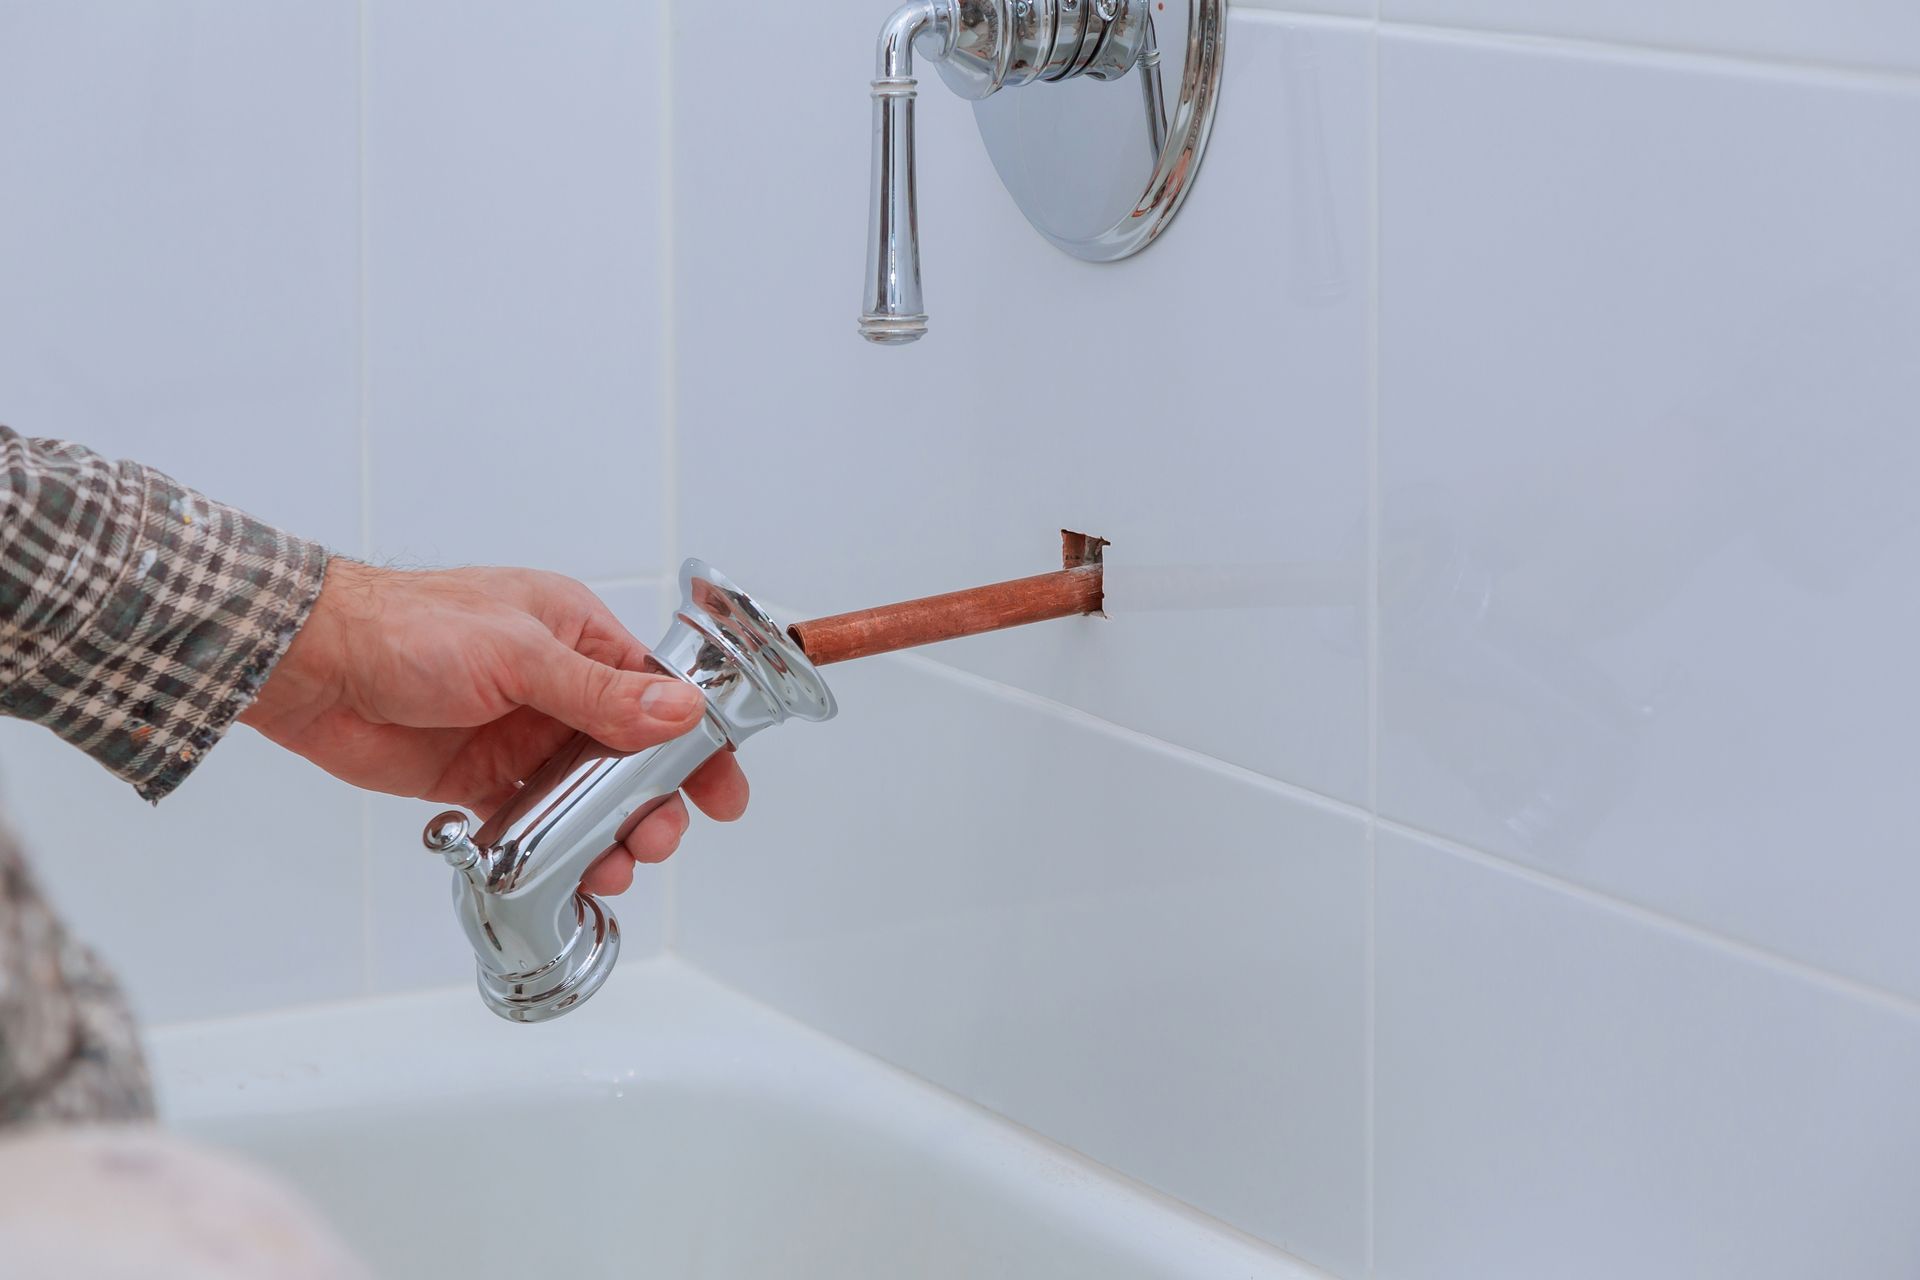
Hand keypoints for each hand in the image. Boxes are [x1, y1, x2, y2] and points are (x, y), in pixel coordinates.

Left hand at [240, 559, 745, 894]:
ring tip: (614, 868)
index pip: (660, 693)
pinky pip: (534, 824)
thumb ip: (601, 693)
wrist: (311, 665)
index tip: (722, 793)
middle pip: (630, 756)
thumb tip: (681, 712)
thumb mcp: (519, 654)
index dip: (697, 744)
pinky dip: (554, 852)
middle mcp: (557, 686)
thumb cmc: (409, 628)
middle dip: (652, 804)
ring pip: (586, 798)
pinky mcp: (480, 779)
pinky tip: (569, 876)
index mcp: (577, 634)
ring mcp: (519, 736)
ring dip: (607, 835)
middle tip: (659, 840)